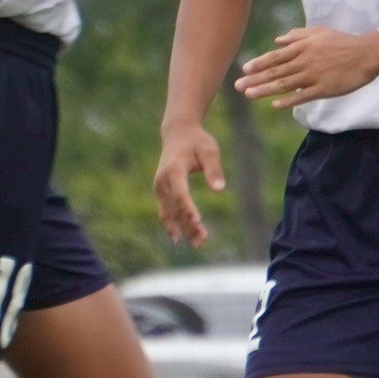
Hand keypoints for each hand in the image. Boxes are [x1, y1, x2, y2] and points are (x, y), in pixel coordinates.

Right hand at [155, 121, 226, 246]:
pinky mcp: (160, 191)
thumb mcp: (209, 150)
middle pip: (174, 207)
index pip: (180, 193)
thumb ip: (214, 169)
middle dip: (188, 225)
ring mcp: (159, 187)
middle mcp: (162, 180)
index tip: (197, 220)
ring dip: (182, 229)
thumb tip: (219, 189)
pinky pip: (164, 212)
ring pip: (169, 213)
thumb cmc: (197, 142)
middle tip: (202, 241)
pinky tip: (181, 238)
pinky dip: (173, 225)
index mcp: (174, 170)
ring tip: (198, 243)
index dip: (187, 207)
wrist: (177, 133)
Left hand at [237, 26, 378, 109]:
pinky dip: (288, 101)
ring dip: (265, 90)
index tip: (244, 69)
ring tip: (249, 95)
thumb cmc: (342, 42)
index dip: (259, 63)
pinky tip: (275, 105)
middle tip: (238, 86)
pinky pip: (302, 96)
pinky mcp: (324, 89)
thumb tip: (277, 39)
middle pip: (276, 71)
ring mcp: (313, 76)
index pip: (276, 56)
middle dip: (255, 79)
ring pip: (285, 84)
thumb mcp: (319, 32)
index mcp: (302, 47)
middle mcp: (304, 61)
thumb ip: (297, 36)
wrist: (366, 54)